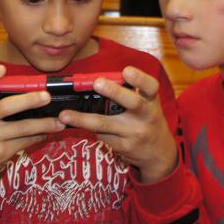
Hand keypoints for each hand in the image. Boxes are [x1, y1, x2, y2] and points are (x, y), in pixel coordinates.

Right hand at [0, 65, 64, 197]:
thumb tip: (29, 91)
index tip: (2, 68)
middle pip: (5, 107)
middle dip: (28, 100)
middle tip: (47, 96)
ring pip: (22, 127)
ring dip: (44, 124)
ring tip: (59, 122)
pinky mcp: (0, 152)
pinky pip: (25, 141)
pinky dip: (39, 136)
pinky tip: (46, 133)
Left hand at [58, 66, 177, 182]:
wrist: (159, 153)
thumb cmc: (146, 120)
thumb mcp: (146, 104)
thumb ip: (129, 93)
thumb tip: (95, 82)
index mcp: (151, 100)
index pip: (151, 87)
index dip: (140, 78)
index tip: (126, 71)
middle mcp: (146, 116)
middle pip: (132, 103)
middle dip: (114, 92)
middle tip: (97, 83)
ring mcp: (135, 133)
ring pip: (105, 124)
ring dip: (82, 119)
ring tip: (65, 115)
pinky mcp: (124, 146)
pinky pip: (101, 135)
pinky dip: (90, 129)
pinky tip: (82, 124)